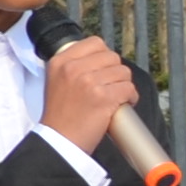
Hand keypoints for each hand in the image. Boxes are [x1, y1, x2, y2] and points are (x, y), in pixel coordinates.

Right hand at [39, 35, 137, 154]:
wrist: (58, 142)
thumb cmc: (59, 116)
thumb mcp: (55, 80)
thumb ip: (72, 66)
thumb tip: (101, 59)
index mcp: (60, 61)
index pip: (95, 43)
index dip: (104, 56)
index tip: (103, 70)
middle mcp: (73, 68)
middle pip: (112, 57)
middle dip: (115, 72)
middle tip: (110, 86)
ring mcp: (88, 82)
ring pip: (123, 72)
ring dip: (124, 85)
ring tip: (115, 97)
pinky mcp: (103, 97)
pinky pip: (129, 89)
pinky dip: (130, 98)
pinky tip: (122, 105)